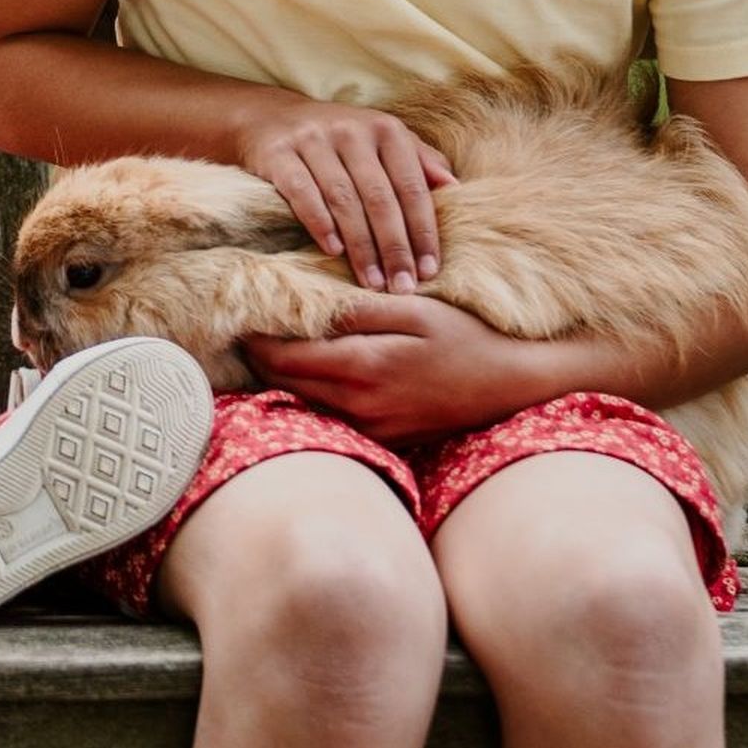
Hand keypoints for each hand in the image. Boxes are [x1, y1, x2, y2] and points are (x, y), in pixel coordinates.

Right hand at [235, 97, 456, 292]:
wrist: (270, 116)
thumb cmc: (340, 139)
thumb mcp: (383, 140)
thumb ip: (420, 160)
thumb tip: (454, 187)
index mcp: (385, 129)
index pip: (411, 186)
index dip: (422, 230)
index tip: (429, 270)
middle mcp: (351, 130)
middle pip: (379, 197)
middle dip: (394, 247)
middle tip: (402, 285)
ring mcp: (312, 140)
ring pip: (343, 200)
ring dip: (361, 246)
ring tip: (372, 282)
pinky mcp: (278, 154)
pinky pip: (302, 193)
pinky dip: (320, 224)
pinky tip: (334, 251)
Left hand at [241, 293, 547, 443]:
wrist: (509, 385)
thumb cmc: (466, 338)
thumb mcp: (415, 309)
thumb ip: (359, 310)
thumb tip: (309, 307)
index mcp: (363, 368)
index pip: (284, 359)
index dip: (254, 340)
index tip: (237, 318)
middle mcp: (360, 406)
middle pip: (285, 385)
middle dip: (260, 359)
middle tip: (242, 330)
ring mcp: (371, 429)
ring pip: (304, 405)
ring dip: (282, 380)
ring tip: (267, 349)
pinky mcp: (383, 440)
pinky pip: (330, 419)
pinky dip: (311, 397)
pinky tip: (310, 375)